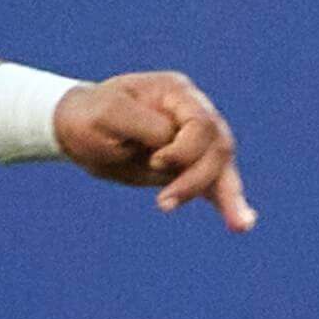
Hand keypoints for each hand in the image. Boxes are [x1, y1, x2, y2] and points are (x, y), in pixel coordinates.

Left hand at [54, 71, 256, 229]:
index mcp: (176, 93)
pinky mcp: (189, 166)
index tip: (155, 162)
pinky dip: (229, 202)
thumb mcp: (108, 113)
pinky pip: (215, 184)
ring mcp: (195, 140)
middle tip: (163, 204)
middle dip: (196, 178)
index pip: (201, 123)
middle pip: (217, 147)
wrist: (77, 129)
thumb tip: (172, 142)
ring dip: (229, 197)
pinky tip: (241, 223)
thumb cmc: (90, 116)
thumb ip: (145, 124)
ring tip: (238, 225)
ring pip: (222, 167)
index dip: (184, 148)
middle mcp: (193, 113)